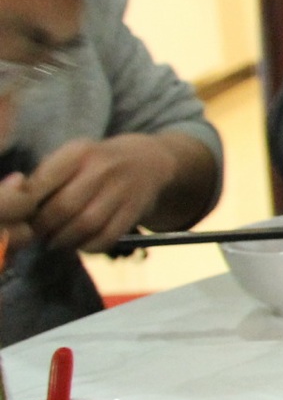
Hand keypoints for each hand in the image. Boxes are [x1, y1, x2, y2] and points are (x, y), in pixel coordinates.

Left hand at [0, 134, 180, 250]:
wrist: (148, 161)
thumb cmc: (96, 163)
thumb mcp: (71, 158)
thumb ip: (44, 178)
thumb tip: (17, 207)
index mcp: (78, 152)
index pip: (42, 183)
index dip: (27, 207)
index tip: (22, 217)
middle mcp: (102, 168)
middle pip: (63, 208)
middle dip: (44, 228)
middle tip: (38, 235)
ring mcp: (122, 190)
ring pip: (86, 225)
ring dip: (65, 240)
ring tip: (56, 242)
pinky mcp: (135, 210)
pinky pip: (108, 236)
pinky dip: (90, 247)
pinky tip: (81, 244)